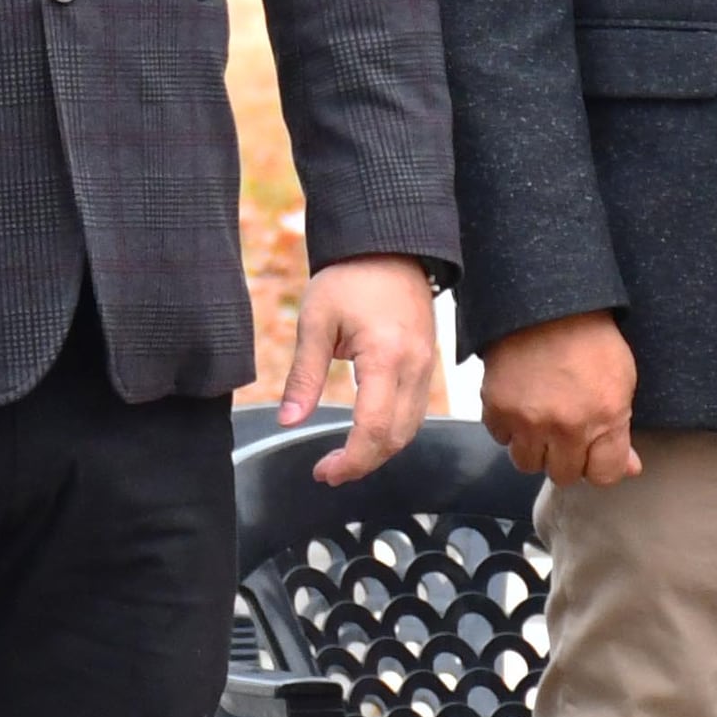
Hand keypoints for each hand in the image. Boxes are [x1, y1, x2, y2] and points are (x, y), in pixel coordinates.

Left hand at [279, 254, 442, 484]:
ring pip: (411, 429)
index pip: (374, 428)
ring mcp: (427, 366)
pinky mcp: (427, 364)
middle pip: (396, 437)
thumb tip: (288, 420)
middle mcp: (415, 366)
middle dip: (363, 463)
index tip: (324, 472)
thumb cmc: (350, 277)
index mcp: (386, 356)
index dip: (351, 460)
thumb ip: (303, 376)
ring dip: (379, 451)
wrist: (390, 245)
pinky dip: (393, 431)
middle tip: (328, 471)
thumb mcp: (315, 322)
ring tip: (344, 458)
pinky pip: (416, 411)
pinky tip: (368, 433)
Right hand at [479, 311, 641, 487]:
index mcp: (605, 418)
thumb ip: (621, 430)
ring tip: (540, 421)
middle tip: (565, 432)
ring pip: (527, 464)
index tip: (593, 453)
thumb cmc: (588, 337)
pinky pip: (501, 438)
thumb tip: (628, 467)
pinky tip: (520, 404)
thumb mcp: (622, 381)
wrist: (544, 303)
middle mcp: (567, 426)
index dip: (598, 465)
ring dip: (534, 448)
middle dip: (565, 458)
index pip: (604, 476)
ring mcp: (529, 420)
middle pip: (564, 475)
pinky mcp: (497, 409)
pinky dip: (508, 427)